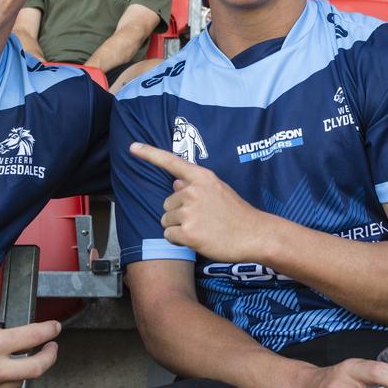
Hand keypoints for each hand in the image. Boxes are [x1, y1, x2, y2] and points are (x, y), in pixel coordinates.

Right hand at [0, 319, 60, 387]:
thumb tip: (16, 336)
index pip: (32, 337)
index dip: (49, 331)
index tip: (54, 328)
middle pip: (37, 368)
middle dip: (50, 355)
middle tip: (51, 348)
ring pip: (19, 384)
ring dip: (20, 372)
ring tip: (8, 362)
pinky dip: (5, 387)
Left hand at [130, 142, 270, 261]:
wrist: (255, 235)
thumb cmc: (237, 214)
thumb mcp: (219, 189)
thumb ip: (196, 185)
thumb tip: (175, 185)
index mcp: (202, 177)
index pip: (172, 162)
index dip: (149, 154)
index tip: (132, 147)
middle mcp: (192, 191)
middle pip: (167, 202)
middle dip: (179, 212)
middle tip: (203, 219)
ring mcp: (190, 212)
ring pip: (166, 220)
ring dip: (179, 227)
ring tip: (202, 228)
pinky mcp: (188, 232)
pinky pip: (169, 236)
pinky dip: (179, 240)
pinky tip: (198, 239)